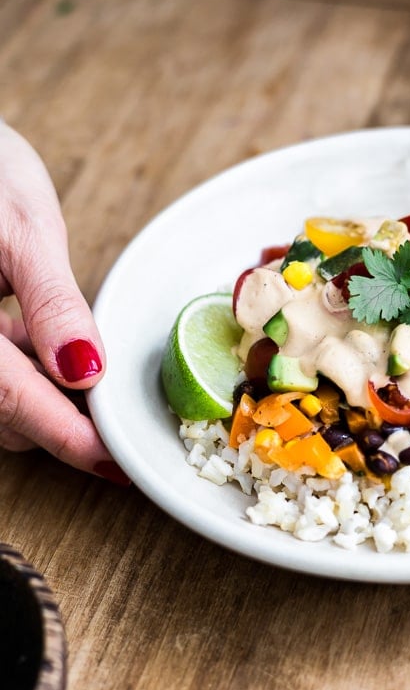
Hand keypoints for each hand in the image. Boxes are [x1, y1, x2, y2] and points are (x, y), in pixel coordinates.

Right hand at [0, 121, 127, 480]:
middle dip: (59, 416)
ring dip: (40, 392)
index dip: (70, 438)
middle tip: (117, 404)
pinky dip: (19, 368)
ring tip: (78, 352)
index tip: (118, 461)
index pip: (12, 400)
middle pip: (1, 412)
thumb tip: (86, 371)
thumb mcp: (23, 227)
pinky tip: (38, 337)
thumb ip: (53, 304)